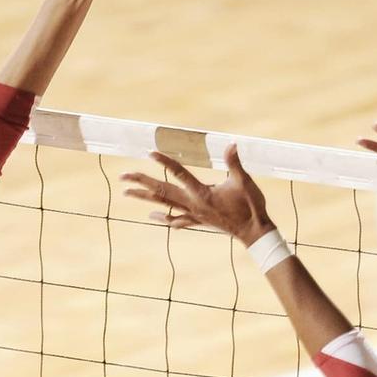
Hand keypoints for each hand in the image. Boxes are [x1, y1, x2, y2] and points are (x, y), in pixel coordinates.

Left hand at [121, 144, 274, 246]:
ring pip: (164, 205)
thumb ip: (234, 163)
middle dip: (141, 182)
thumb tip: (231, 144)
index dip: (165, 162)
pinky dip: (163, 217)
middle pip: (162, 191)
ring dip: (145, 198)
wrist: (253, 232)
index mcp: (202, 193)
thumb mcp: (244, 182)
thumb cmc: (250, 206)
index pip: (179, 173)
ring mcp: (194, 214)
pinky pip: (176, 220)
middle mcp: (194, 204)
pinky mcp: (199, 221)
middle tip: (123, 176)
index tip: (150, 153)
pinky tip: (152, 215)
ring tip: (126, 193)